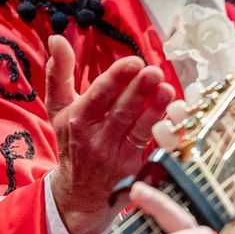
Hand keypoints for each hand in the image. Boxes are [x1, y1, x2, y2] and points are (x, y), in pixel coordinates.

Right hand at [47, 34, 175, 233]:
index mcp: (78, 121)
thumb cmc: (72, 142)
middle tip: (155, 72)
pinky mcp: (136, 173)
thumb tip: (57, 39)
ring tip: (167, 91)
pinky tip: (177, 120)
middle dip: (139, 91)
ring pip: (139, 132)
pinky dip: (166, 136)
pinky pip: (154, 152)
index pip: (98, 96)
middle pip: (121, 113)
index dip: (116, 79)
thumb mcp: (58, 109)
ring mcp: (118, 159)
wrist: (79, 194)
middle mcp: (98, 141)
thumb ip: (59, 73)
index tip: (134, 62)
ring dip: (155, 111)